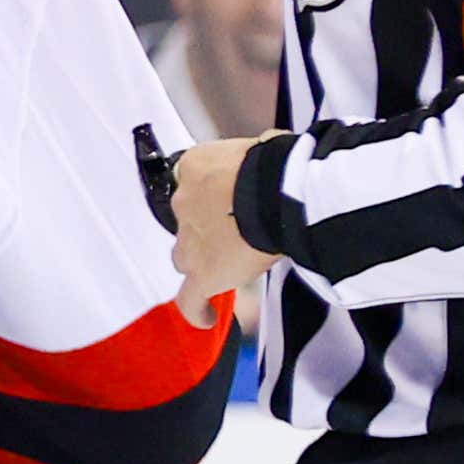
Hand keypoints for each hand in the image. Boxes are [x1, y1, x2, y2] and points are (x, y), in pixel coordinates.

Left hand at [172, 135, 282, 328]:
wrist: (278, 190)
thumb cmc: (280, 163)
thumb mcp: (263, 147)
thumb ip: (255, 159)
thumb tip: (270, 156)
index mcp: (195, 167)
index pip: (195, 183)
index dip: (211, 196)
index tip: (227, 201)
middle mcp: (183, 203)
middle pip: (187, 222)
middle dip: (206, 228)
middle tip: (234, 233)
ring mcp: (190, 242)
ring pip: (186, 257)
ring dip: (202, 261)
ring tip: (224, 268)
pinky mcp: (203, 274)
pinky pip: (191, 298)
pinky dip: (196, 308)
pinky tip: (205, 317)